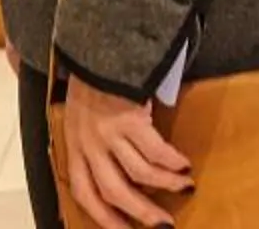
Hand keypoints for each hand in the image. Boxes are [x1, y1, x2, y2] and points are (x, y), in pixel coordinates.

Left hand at [57, 76, 190, 228]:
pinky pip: (155, 151)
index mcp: (74, 145)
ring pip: (140, 174)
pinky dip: (172, 162)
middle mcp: (88, 143)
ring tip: (184, 188)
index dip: (105, 218)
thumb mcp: (80, 116)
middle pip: (115, 192)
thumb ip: (91, 143)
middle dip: (141, 213)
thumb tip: (119, 174)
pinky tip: (183, 163)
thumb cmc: (92, 82)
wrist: (97, 47)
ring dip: (165, 185)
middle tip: (163, 225)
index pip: (85, 193)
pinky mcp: (128, 118)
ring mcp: (108, 132)